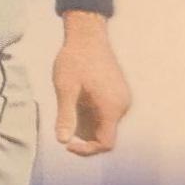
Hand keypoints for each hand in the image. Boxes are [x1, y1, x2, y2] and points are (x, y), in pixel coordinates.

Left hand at [52, 12, 130, 156]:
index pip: (105, 143)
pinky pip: (106, 112)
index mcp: (111, 107)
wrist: (88, 35)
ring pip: (105, 124)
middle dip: (83, 134)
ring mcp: (122, 98)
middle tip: (63, 119)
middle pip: (105, 135)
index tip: (67, 144)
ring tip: (70, 102)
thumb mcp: (65, 88)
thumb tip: (62, 140)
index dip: (87, 150)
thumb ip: (65, 115)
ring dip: (86, 122)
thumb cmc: (75, 59)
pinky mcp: (118, 92)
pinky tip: (77, 97)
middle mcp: (122, 105)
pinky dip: (91, 113)